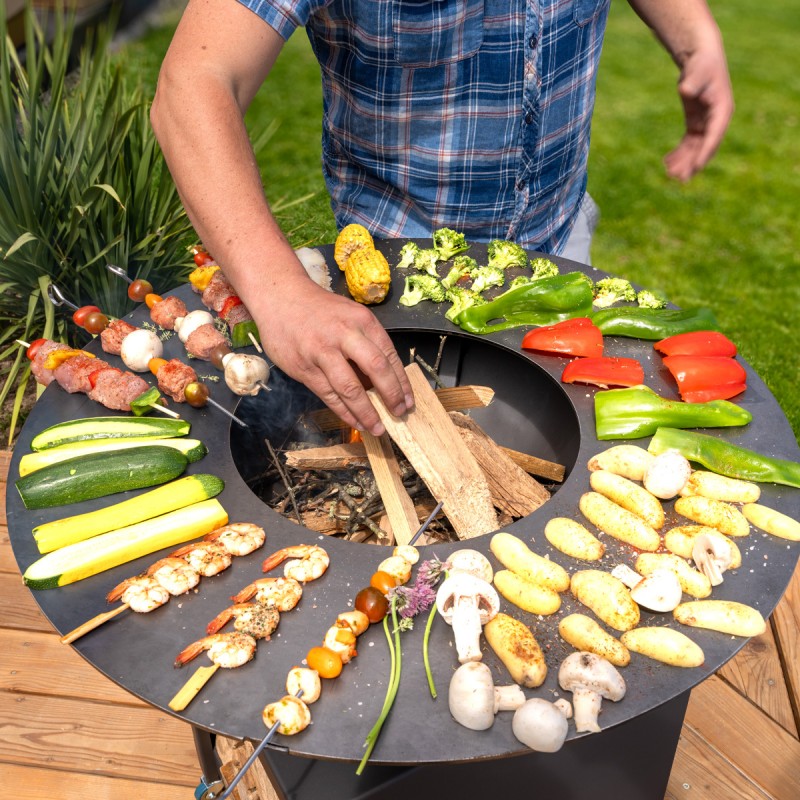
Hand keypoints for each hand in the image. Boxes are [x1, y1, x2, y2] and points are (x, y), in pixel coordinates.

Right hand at [258, 279, 413, 435]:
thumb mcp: (350, 316)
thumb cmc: (320, 311)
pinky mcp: (305, 367)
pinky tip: (355, 421)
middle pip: (375, 368)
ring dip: (367, 412)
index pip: (389, 355)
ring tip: (377, 427)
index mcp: (362, 321)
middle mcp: (344, 334)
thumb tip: (384, 381)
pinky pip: (329, 395)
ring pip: (350, 388)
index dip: (401, 382)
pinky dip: (344, 412)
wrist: (281, 297)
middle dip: (391, 395)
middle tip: (399, 413)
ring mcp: (322, 352)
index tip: (409, 400)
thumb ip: (366, 343)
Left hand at [664, 46, 733, 181]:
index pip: (714, 136)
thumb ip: (693, 83)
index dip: (704, 153)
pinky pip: (689, 142)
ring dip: (684, 161)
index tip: (695, 167)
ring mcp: (706, 123)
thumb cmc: (701, 64)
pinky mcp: (696, 122)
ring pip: (695, 148)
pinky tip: (667, 162)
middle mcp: (717, 120)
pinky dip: (679, 152)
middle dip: (691, 163)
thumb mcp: (698, 72)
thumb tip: (686, 91)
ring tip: (669, 174)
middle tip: (678, 179)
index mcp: (722, 111)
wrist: (700, 58)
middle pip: (704, 147)